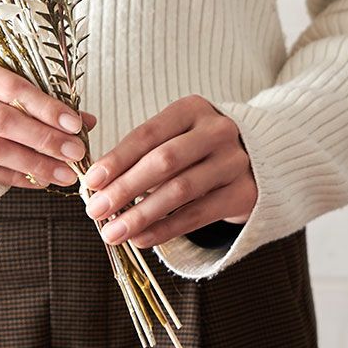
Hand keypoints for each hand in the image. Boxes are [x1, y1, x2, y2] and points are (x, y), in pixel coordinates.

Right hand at [0, 42, 96, 188]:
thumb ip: (24, 88)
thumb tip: (82, 118)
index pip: (9, 85)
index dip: (45, 106)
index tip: (76, 123)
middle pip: (1, 120)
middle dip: (44, 139)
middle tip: (76, 152)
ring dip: (32, 163)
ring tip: (64, 174)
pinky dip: (9, 177)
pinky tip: (36, 181)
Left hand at [82, 94, 256, 246]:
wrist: (256, 158)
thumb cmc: (196, 147)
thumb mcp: (173, 137)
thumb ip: (140, 155)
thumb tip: (98, 185)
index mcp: (191, 109)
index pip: (147, 134)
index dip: (116, 159)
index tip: (91, 181)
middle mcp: (217, 131)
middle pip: (163, 161)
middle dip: (124, 188)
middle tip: (95, 210)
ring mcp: (234, 161)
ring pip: (180, 190)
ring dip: (141, 214)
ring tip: (113, 231)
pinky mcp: (245, 193)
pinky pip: (198, 215)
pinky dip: (165, 229)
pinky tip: (141, 239)